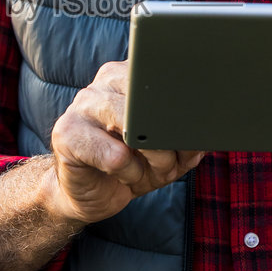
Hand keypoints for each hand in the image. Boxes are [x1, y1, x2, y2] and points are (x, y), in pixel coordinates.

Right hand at [49, 60, 204, 225]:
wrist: (89, 193)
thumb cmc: (132, 167)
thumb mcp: (169, 153)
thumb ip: (187, 139)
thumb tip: (205, 134)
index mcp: (131, 77)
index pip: (168, 80)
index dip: (186, 112)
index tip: (192, 133)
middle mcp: (106, 83)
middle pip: (154, 105)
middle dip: (171, 143)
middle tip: (170, 164)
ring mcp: (82, 105)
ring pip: (136, 128)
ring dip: (153, 161)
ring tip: (146, 172)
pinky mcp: (66, 133)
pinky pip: (116, 157)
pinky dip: (130, 174)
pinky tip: (122, 176)